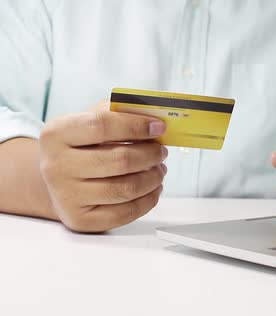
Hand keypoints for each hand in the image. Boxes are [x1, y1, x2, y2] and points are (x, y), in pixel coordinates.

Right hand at [39, 101, 167, 231]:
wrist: (57, 180)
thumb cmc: (82, 146)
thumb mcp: (92, 120)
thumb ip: (120, 113)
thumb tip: (155, 118)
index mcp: (57, 134)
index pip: (102, 125)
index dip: (136, 126)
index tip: (159, 127)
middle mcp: (56, 166)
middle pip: (120, 160)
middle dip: (151, 154)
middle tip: (161, 151)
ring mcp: (67, 196)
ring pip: (126, 189)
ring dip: (153, 177)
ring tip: (159, 169)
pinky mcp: (81, 220)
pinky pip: (126, 213)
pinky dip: (149, 199)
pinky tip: (153, 188)